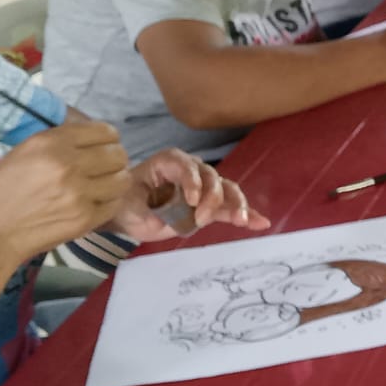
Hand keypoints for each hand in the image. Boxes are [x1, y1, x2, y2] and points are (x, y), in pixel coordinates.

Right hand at [0, 122, 130, 263]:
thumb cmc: (0, 191)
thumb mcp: (25, 152)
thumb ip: (61, 143)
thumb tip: (95, 136)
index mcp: (50, 142)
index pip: (104, 131)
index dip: (107, 139)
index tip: (102, 146)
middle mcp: (68, 164)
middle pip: (118, 154)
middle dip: (113, 160)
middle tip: (103, 169)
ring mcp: (78, 194)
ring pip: (122, 180)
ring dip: (114, 182)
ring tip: (100, 187)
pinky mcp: (84, 219)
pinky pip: (114, 205)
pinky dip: (108, 204)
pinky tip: (93, 204)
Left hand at [107, 148, 271, 241]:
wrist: (127, 212)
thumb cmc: (125, 203)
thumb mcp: (126, 204)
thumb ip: (145, 208)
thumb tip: (164, 215)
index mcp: (169, 163)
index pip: (187, 166)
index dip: (193, 181)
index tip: (190, 201)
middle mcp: (191, 171)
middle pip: (212, 177)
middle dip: (213, 197)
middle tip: (202, 218)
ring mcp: (203, 188)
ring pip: (226, 190)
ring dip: (236, 204)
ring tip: (242, 220)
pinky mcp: (209, 207)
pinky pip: (230, 208)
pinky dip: (246, 215)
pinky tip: (261, 222)